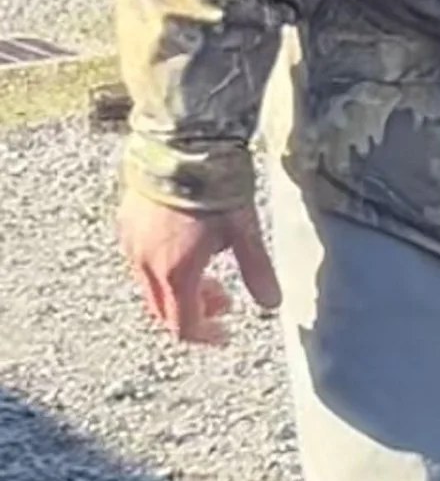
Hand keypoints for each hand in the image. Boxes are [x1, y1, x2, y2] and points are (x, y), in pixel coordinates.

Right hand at [119, 194, 280, 345]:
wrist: (182, 145)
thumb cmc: (216, 189)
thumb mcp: (245, 233)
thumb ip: (257, 272)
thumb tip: (273, 306)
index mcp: (176, 273)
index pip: (183, 325)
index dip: (206, 335)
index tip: (225, 332)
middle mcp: (145, 264)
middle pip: (162, 310)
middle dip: (193, 312)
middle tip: (221, 297)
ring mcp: (130, 243)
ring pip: (149, 286)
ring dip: (177, 290)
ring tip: (206, 269)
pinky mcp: (124, 223)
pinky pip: (138, 261)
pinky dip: (161, 268)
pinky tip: (183, 246)